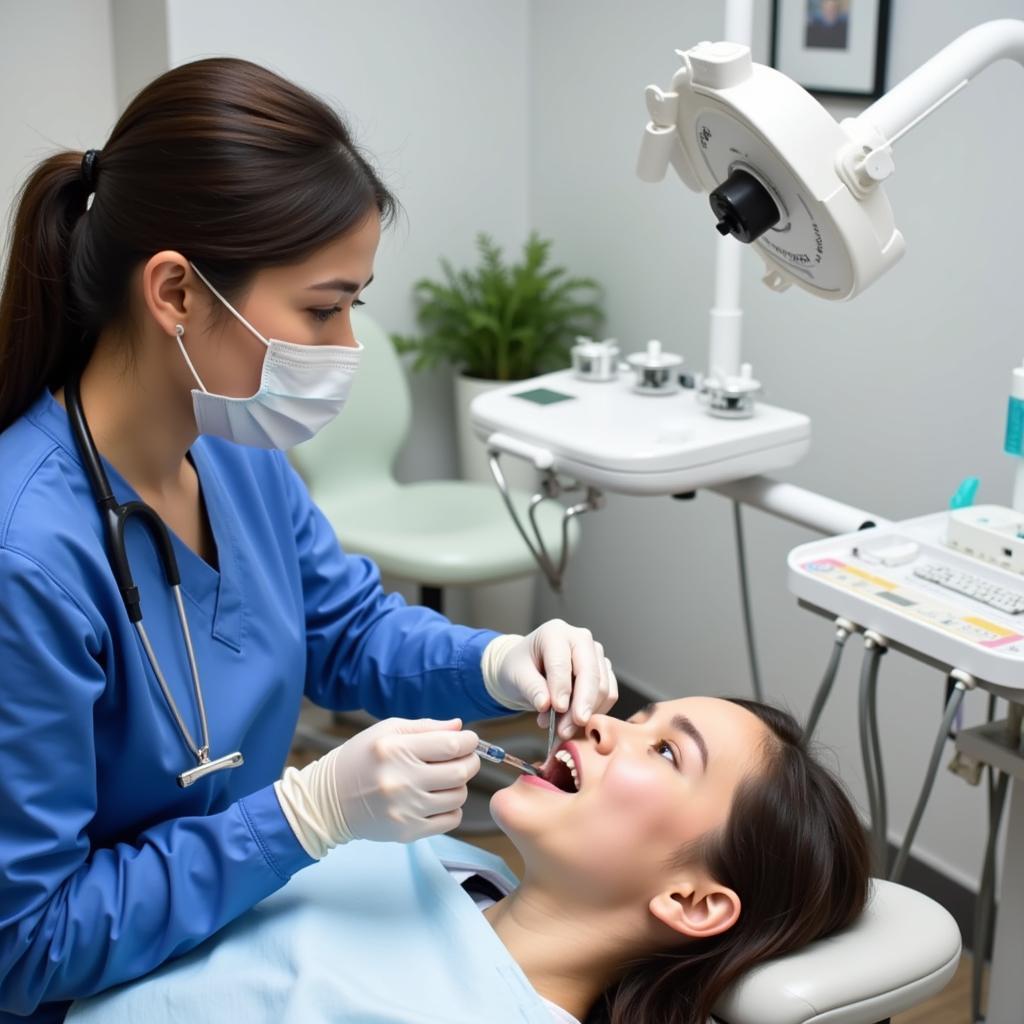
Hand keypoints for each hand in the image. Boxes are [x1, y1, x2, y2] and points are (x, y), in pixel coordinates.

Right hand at [275, 717, 480, 855]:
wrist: (329, 801)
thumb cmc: (360, 759)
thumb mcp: (387, 731)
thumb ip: (426, 727)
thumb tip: (460, 727)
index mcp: (396, 749)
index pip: (452, 745)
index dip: (470, 742)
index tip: (469, 741)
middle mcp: (401, 780)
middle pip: (460, 772)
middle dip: (470, 762)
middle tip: (463, 759)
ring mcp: (405, 809)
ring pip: (458, 797)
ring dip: (458, 786)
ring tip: (443, 779)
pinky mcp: (407, 832)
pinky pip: (450, 820)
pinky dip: (451, 808)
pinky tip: (436, 799)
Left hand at [482, 619, 618, 739]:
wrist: (527, 668)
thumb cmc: (520, 666)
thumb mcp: (515, 675)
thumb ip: (531, 688)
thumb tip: (545, 704)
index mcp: (555, 632)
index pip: (562, 662)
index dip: (561, 688)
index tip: (557, 709)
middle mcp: (580, 638)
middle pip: (590, 673)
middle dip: (580, 704)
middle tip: (566, 729)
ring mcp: (595, 654)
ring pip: (603, 687)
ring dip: (586, 713)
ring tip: (562, 729)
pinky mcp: (604, 670)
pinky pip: (609, 694)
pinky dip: (595, 712)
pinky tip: (575, 723)